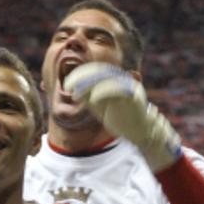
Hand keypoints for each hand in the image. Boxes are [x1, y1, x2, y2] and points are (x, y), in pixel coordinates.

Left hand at [64, 63, 181, 170]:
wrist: (138, 132)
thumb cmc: (119, 118)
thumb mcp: (98, 106)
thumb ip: (88, 96)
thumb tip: (72, 88)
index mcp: (114, 80)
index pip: (95, 71)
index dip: (80, 74)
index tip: (66, 85)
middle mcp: (122, 79)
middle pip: (100, 71)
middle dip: (82, 77)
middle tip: (67, 86)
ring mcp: (129, 85)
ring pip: (107, 78)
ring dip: (89, 84)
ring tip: (76, 93)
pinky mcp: (134, 95)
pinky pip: (118, 88)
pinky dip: (104, 91)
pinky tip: (93, 98)